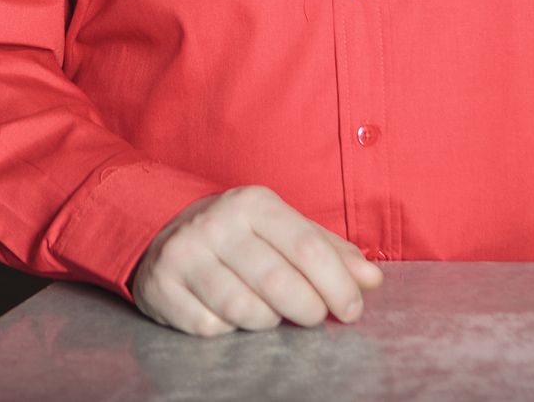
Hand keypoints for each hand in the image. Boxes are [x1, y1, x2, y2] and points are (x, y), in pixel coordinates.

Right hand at [129, 185, 383, 335]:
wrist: (161, 230)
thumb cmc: (237, 234)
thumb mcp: (281, 227)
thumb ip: (327, 251)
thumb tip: (371, 279)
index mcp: (253, 203)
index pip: (307, 248)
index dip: (337, 284)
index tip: (353, 309)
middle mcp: (217, 224)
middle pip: (279, 283)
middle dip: (308, 309)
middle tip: (316, 317)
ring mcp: (186, 256)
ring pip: (245, 311)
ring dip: (269, 322)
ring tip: (272, 312)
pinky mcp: (162, 288)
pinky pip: (211, 327)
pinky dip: (229, 330)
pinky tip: (231, 314)